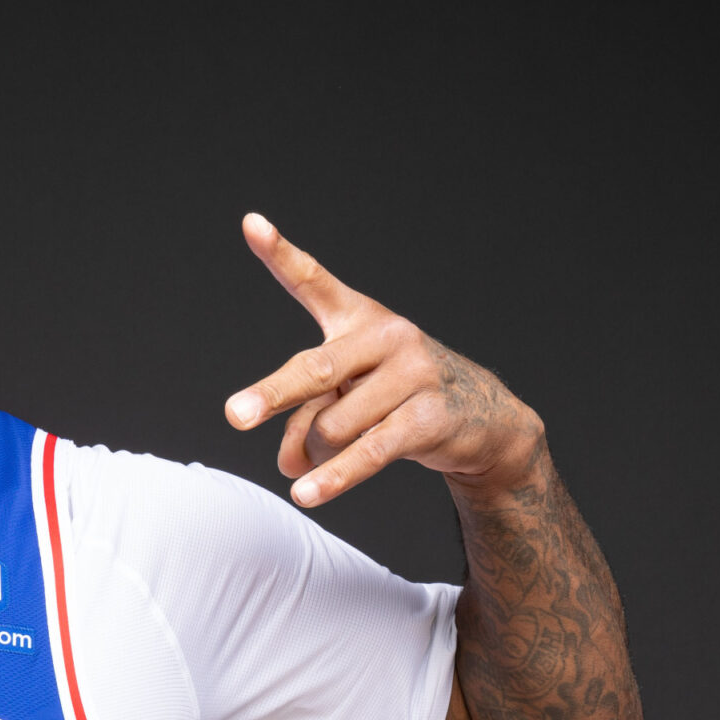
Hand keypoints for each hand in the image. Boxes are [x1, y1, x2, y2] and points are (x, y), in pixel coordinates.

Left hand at [224, 213, 542, 506]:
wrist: (482, 421)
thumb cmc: (397, 398)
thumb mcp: (348, 399)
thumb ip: (308, 422)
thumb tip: (289, 465)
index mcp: (360, 319)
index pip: (315, 282)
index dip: (281, 254)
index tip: (252, 226)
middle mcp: (388, 337)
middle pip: (315, 369)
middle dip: (274, 395)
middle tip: (236, 415)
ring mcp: (413, 374)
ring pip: (333, 425)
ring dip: (316, 455)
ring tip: (317, 463)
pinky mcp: (429, 417)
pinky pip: (368, 452)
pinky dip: (335, 477)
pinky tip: (308, 494)